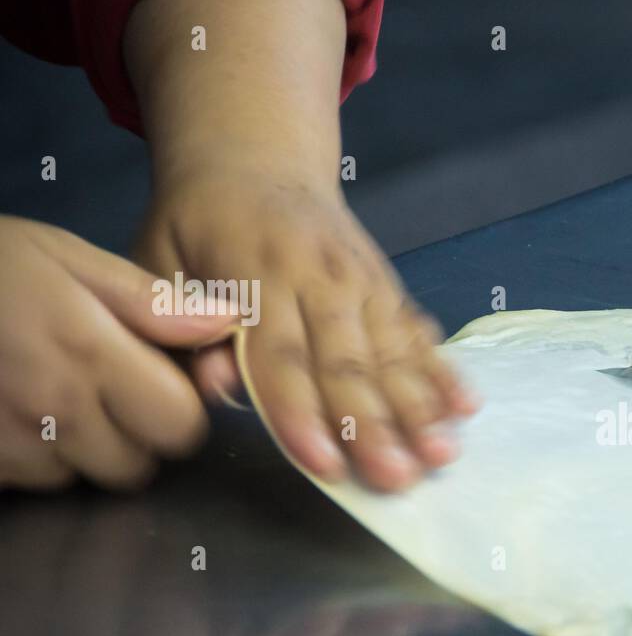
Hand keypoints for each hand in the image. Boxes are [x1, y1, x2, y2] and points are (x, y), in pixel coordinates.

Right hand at [0, 215, 230, 490]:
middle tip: (96, 387)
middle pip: (137, 466)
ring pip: (81, 479)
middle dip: (131, 436)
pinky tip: (8, 408)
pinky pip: (29, 483)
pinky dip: (29, 457)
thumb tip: (228, 324)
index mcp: (90, 350)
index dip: (176, 410)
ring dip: (76, 448)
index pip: (181, 427)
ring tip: (41, 389)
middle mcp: (51, 408)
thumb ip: (152, 303)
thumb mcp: (68, 258)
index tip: (154, 383)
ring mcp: (7, 444)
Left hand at [134, 171, 477, 491]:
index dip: (302, 414)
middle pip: (349, 364)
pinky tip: (467, 407)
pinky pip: (417, 334)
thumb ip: (184, 326)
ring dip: (420, 409)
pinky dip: (443, 372)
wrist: (255, 156)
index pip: (281, 357)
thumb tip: (221, 384)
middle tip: (397, 478)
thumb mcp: (161, 259)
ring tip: (442, 455)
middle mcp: (320, 277)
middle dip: (374, 427)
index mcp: (256, 273)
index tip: (325, 463)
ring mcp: (362, 281)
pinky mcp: (387, 286)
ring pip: (392, 354)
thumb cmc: (197, 223)